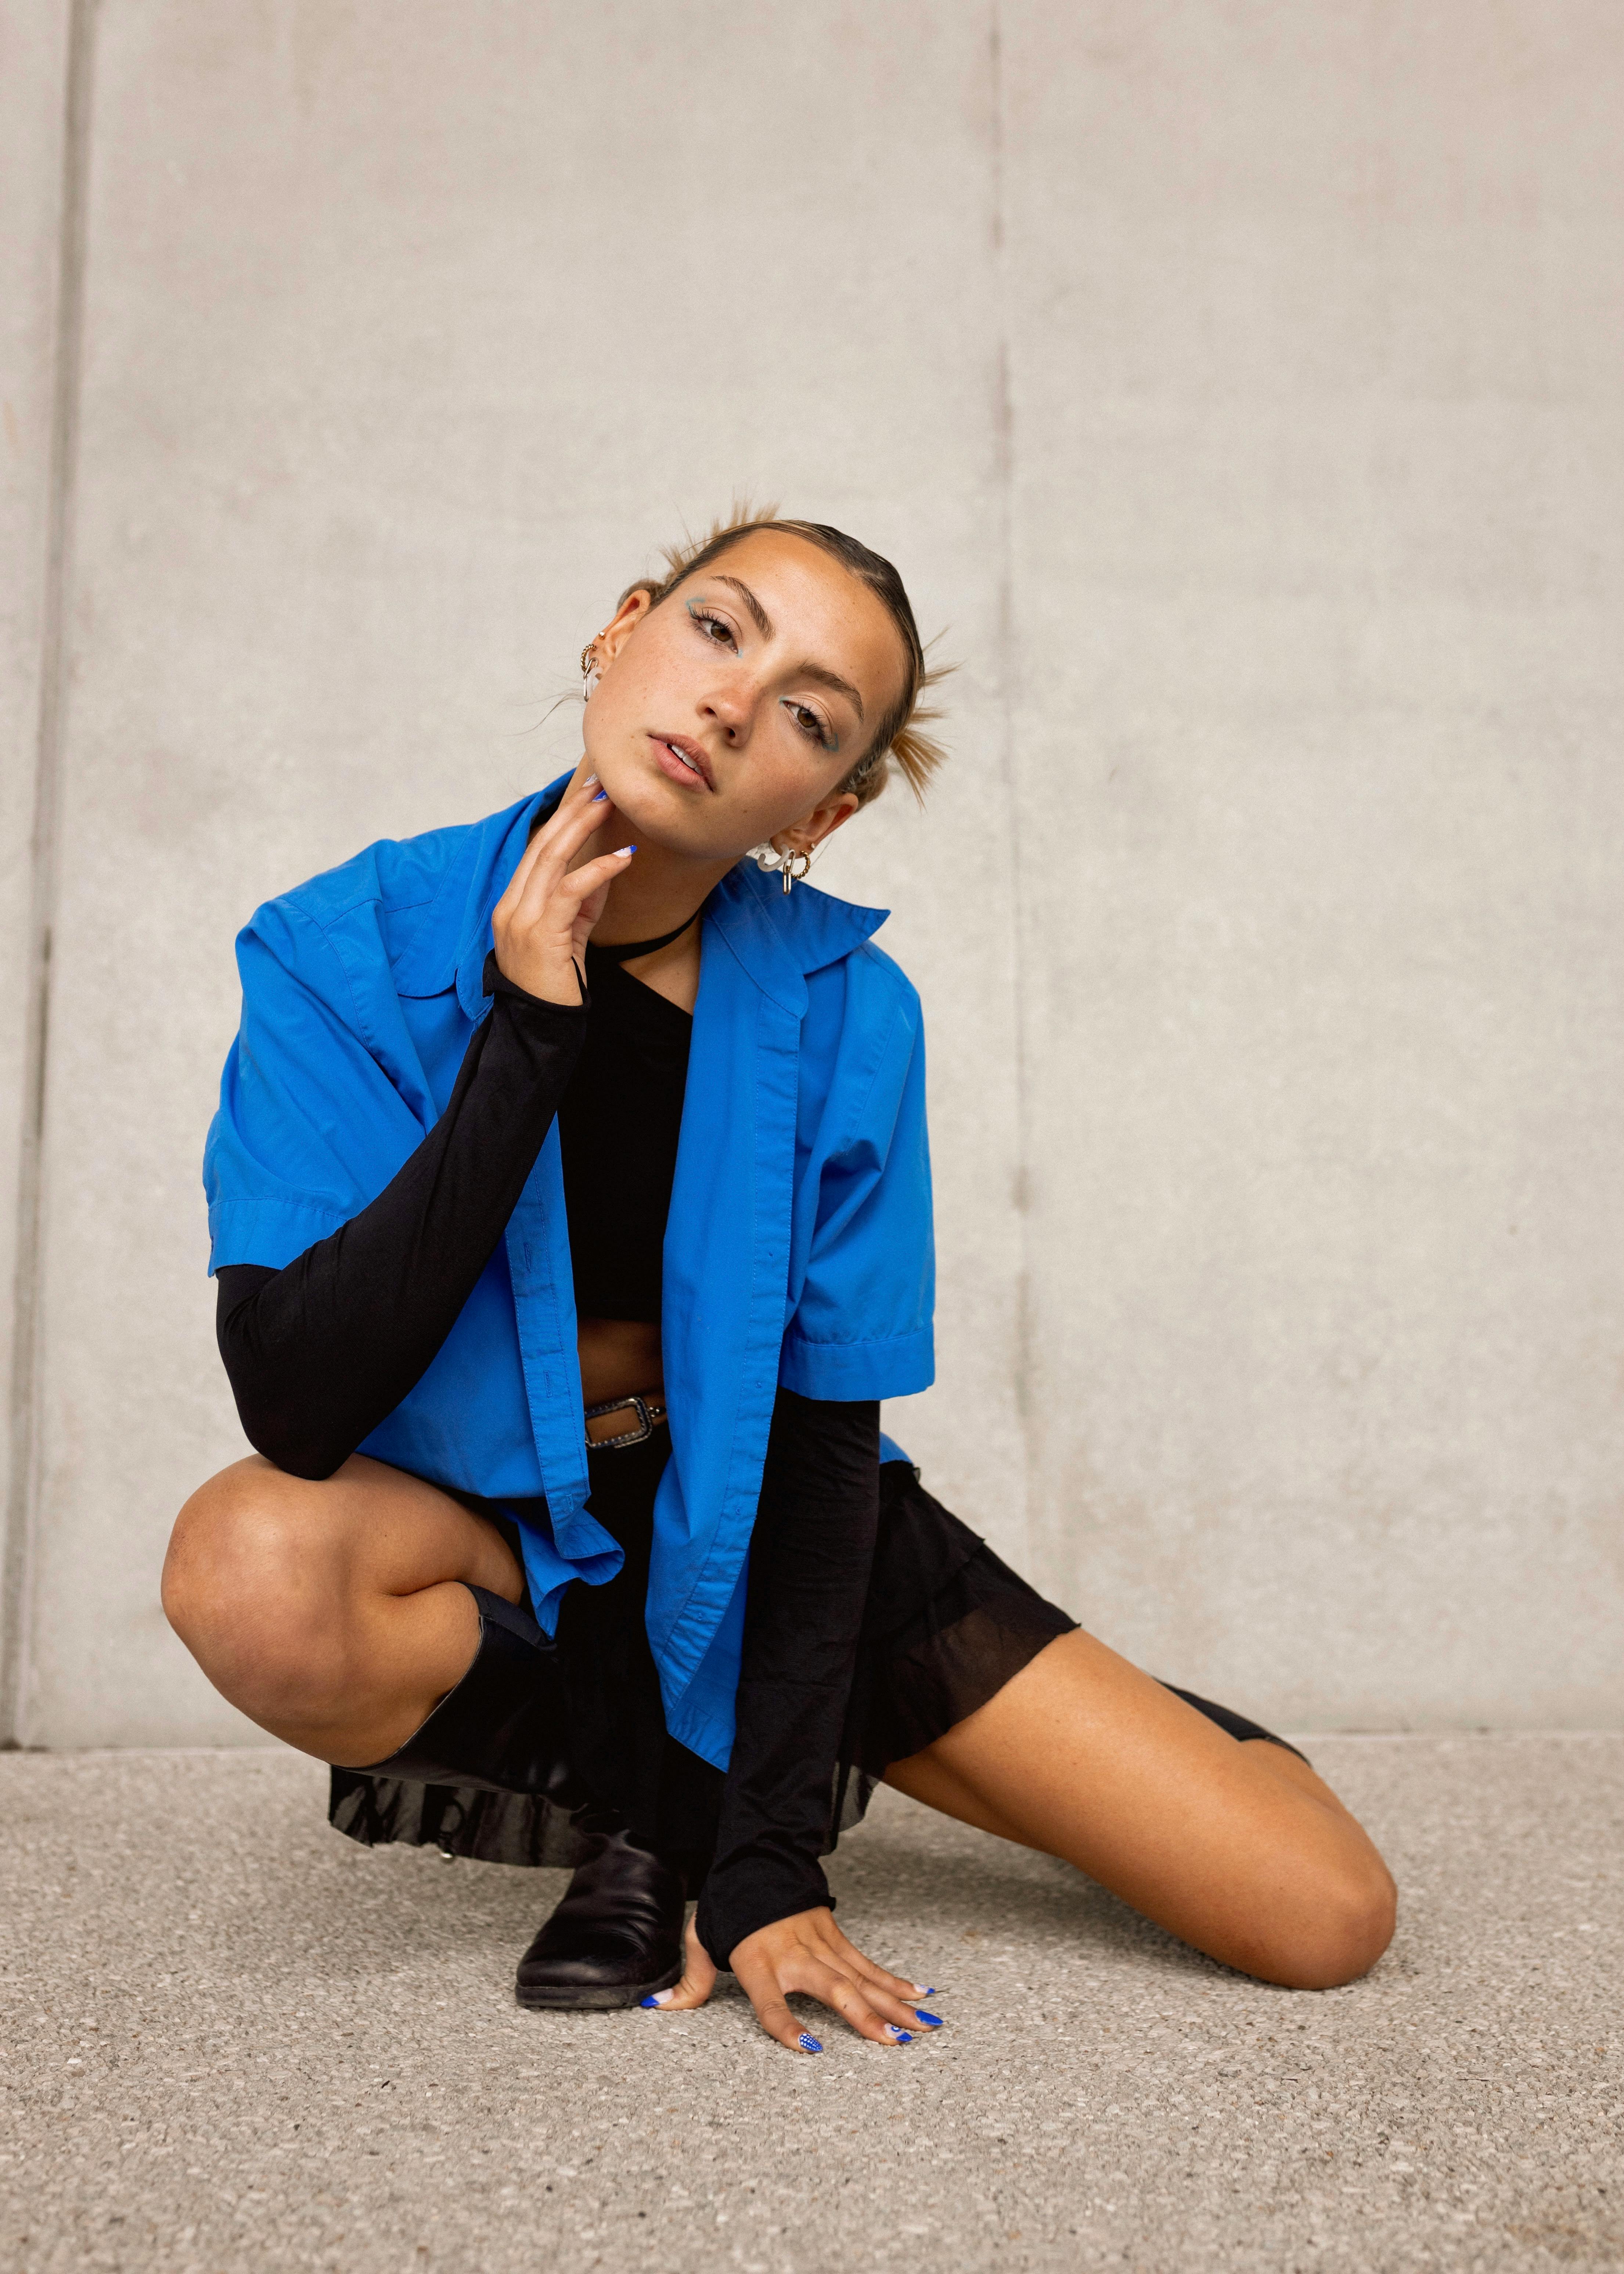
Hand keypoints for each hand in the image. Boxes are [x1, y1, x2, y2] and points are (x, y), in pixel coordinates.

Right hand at [491, 770, 632, 1004]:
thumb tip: (606, 866)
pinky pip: (571, 890)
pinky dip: (598, 870)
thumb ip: (582, 901)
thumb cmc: (555, 984)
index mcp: (513, 903)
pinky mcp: (540, 933)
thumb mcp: (570, 935)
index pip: (537, 850)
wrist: (539, 1027)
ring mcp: (520, 918)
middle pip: (542, 844)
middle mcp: (511, 905)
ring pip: (551, 858)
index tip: (588, 795)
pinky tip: (623, 859)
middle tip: (601, 786)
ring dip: (583, 828)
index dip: (563, 819)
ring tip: (610, 806)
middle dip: (572, 812)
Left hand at [650, 1910, 936, 2054]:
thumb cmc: (729, 1905)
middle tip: (894, 2041)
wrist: (759, 1857)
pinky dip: (894, 1981)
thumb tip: (656, 2007)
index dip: (787, 2025)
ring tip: (919, 2027)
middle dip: (865, 2015)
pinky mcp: (836, 1936)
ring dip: (892, 2003)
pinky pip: (868, 1964)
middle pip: (834, 1988)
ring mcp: (821, 1943)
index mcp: (758, 1960)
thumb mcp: (702, 1938)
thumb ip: (690, 1980)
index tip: (810, 2048)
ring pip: (861, 1978)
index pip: (771, 2000)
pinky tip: (919, 1997)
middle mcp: (795, 1953)